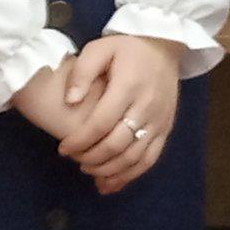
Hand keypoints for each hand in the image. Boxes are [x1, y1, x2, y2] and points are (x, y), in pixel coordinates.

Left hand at [56, 32, 184, 194]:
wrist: (164, 46)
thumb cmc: (127, 48)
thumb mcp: (99, 48)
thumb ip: (82, 72)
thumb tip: (70, 101)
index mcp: (128, 87)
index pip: (100, 124)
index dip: (79, 141)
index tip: (63, 148)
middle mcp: (146, 107)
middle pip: (117, 145)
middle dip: (91, 158)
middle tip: (74, 159)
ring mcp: (159, 121)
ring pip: (134, 158)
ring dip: (108, 170)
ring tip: (88, 170)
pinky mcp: (166, 129)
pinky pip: (150, 160)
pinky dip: (130, 176)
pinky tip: (111, 183)